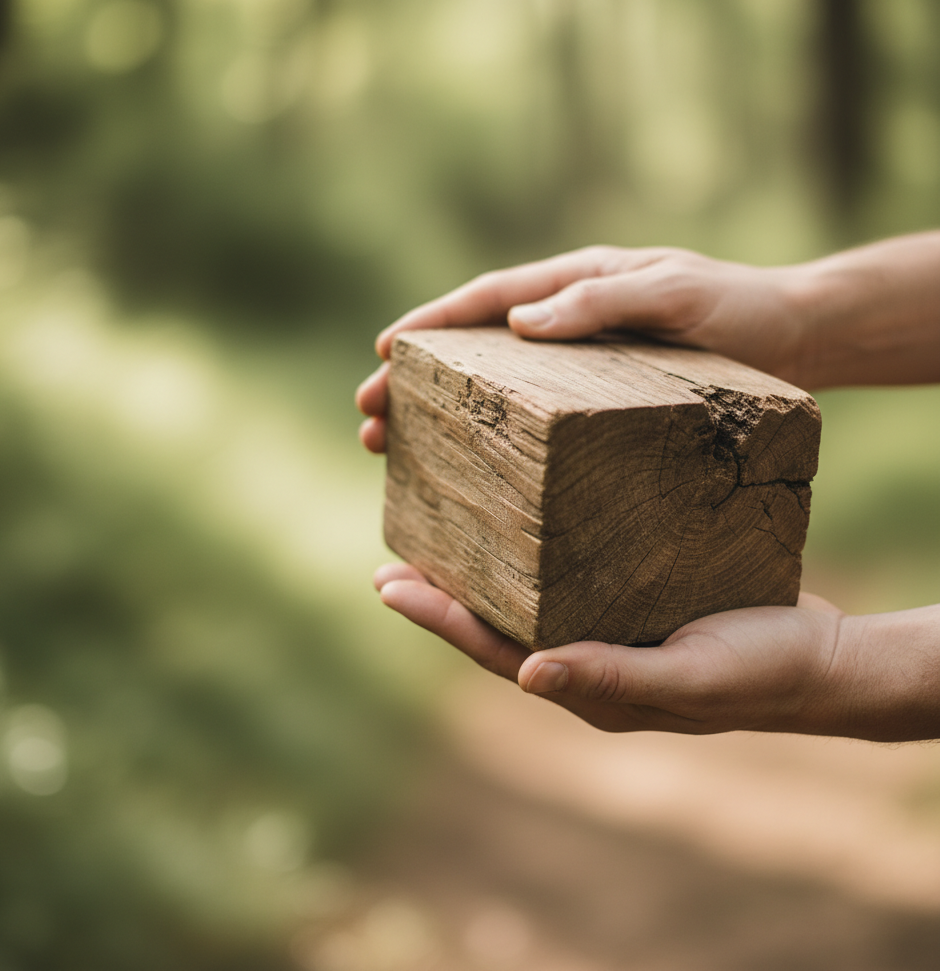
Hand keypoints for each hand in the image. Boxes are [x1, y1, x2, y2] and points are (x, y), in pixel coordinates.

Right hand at [356, 245, 812, 453]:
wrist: (796, 338)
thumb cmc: (739, 311)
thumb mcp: (676, 295)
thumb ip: (604, 301)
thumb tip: (520, 323)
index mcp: (576, 284)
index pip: (487, 300)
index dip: (431, 326)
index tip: (383, 354)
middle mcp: (568, 318)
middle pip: (473, 346)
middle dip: (415, 380)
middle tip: (369, 416)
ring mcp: (579, 358)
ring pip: (492, 382)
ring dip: (440, 411)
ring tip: (395, 446)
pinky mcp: (597, 395)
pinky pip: (529, 409)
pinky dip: (488, 430)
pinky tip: (469, 463)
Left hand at [374, 563, 939, 741]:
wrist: (822, 658)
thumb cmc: (761, 670)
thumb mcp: (689, 676)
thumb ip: (611, 675)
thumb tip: (528, 675)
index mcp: (590, 684)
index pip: (496, 650)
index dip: (441, 620)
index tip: (390, 586)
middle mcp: (587, 659)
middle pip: (497, 628)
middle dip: (442, 599)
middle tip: (391, 565)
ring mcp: (607, 631)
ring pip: (525, 603)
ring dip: (479, 575)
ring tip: (439, 540)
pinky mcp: (632, 601)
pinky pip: (564, 581)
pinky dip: (529, 558)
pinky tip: (519, 529)